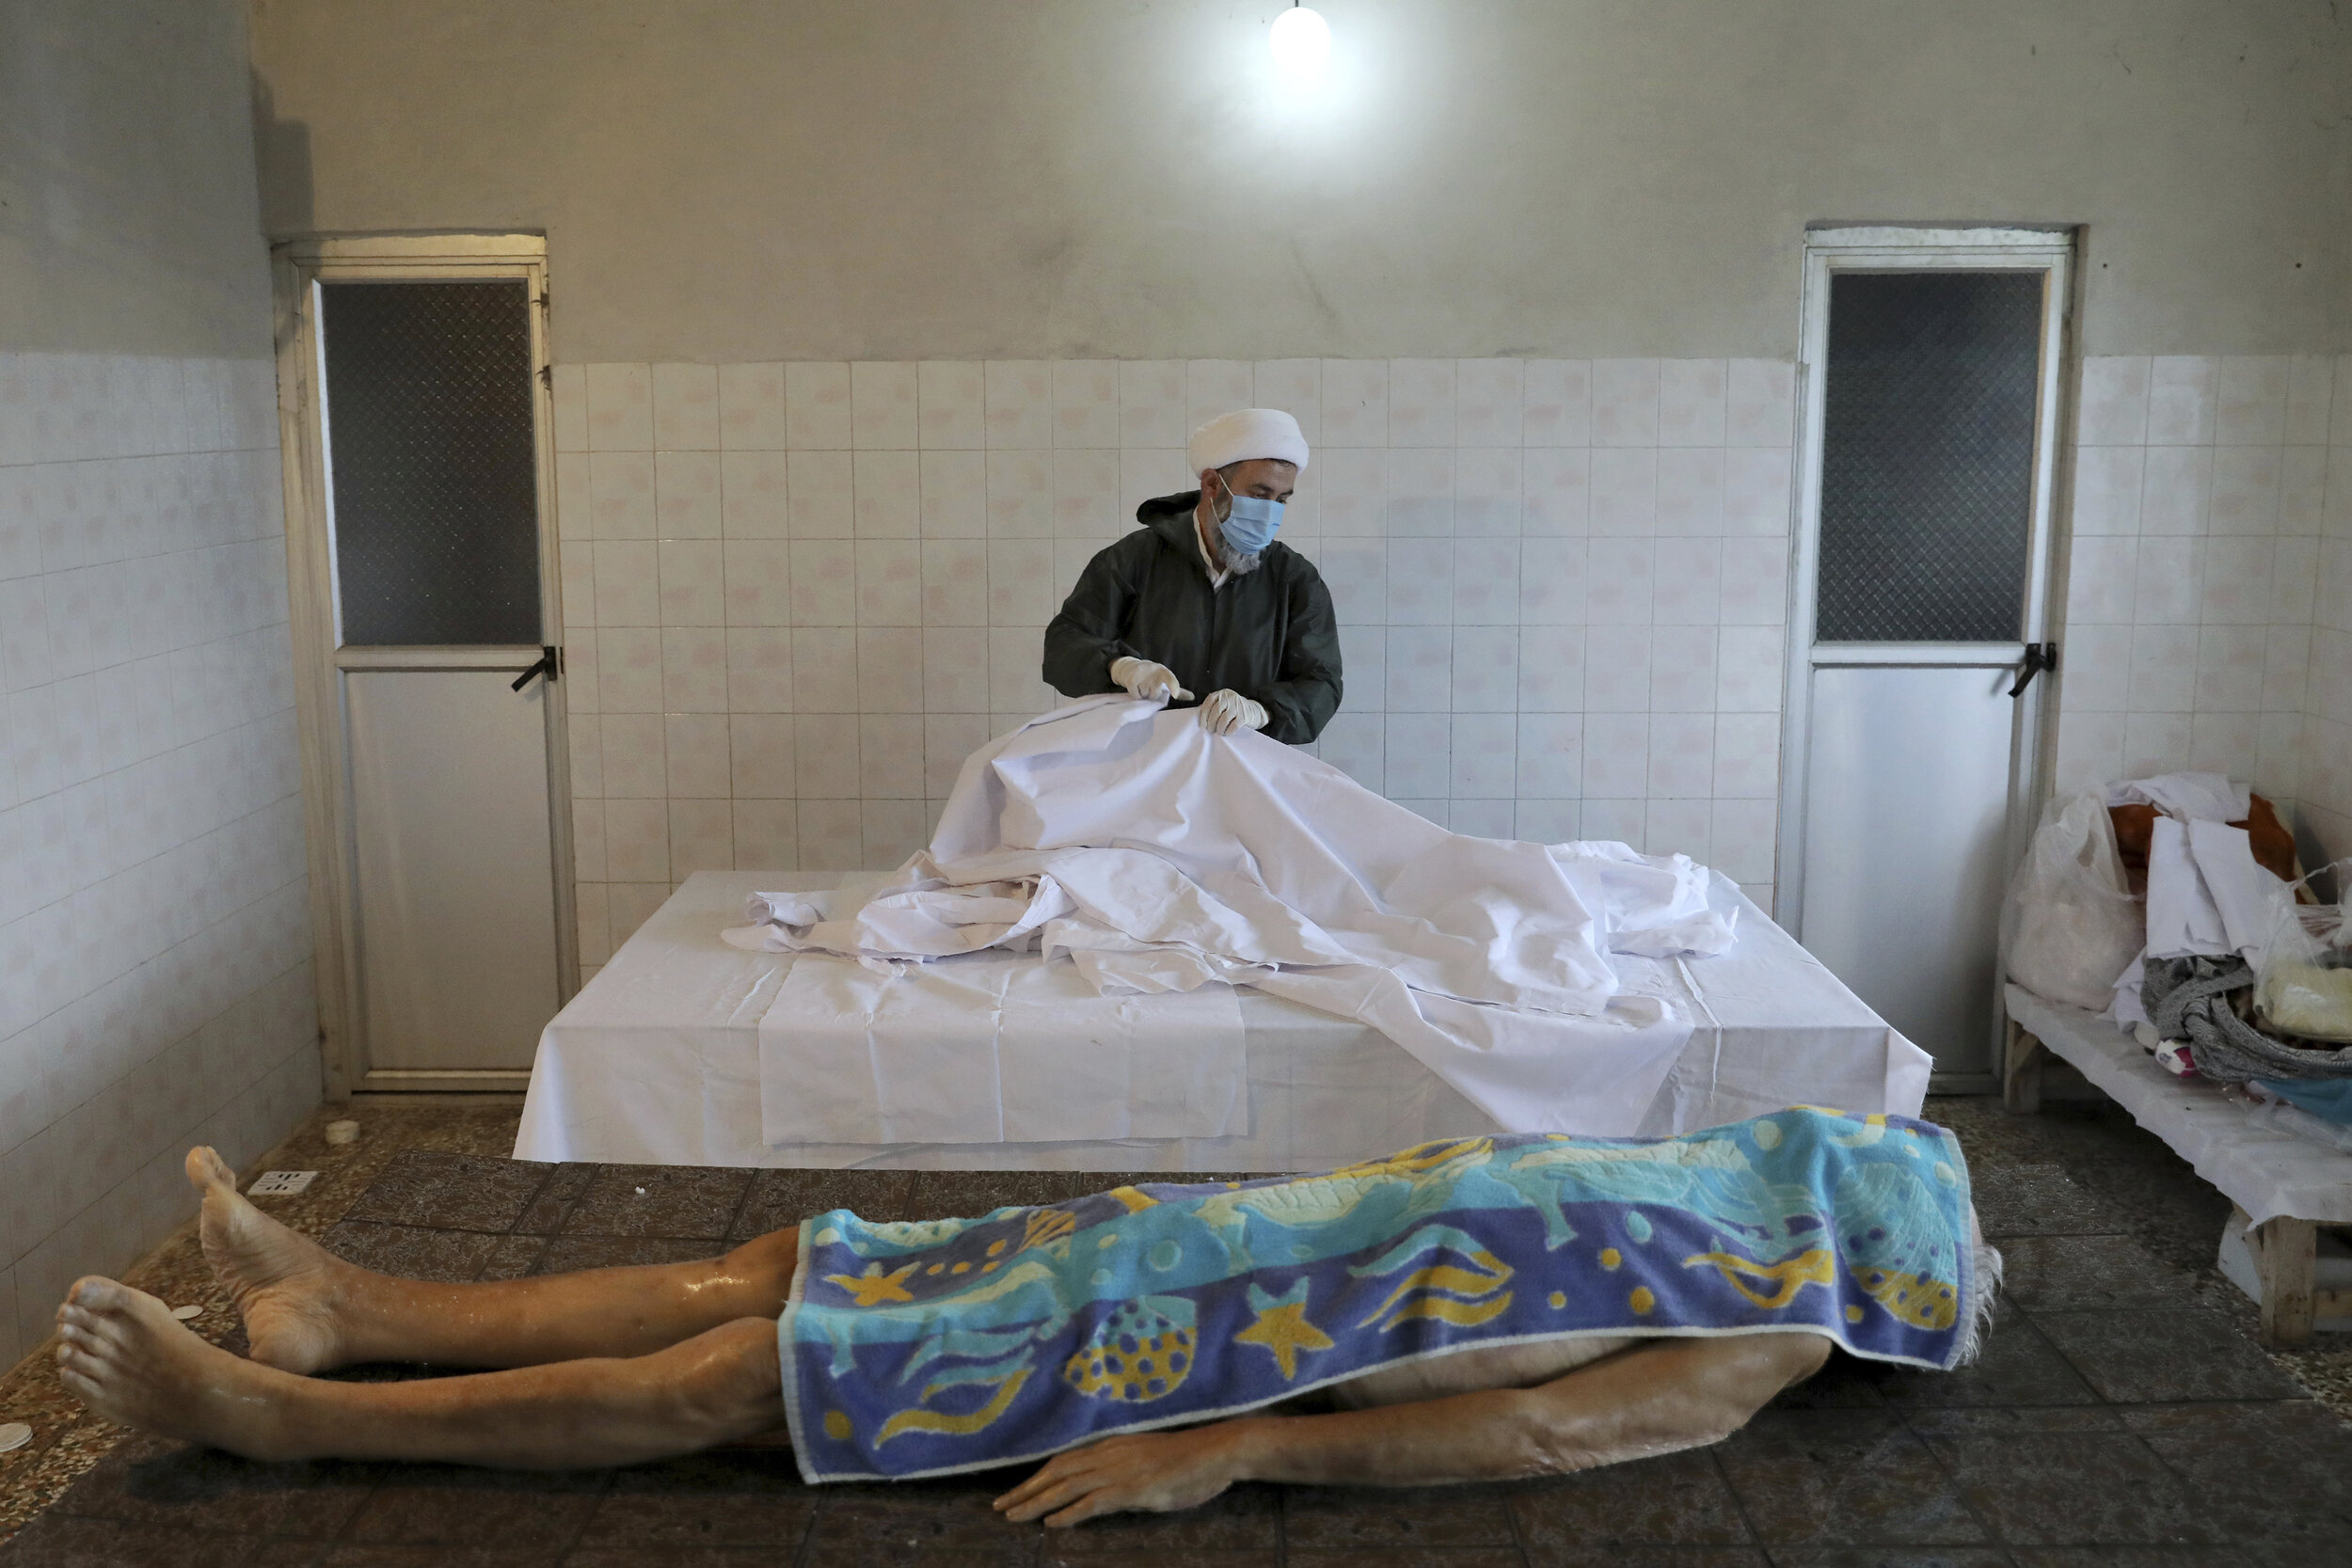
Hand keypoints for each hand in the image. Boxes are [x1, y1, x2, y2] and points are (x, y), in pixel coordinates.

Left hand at [994, 1422, 1246, 1526]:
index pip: (1063, 1461)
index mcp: (1111, 1447)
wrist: (1217, 1452)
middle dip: (1026, 1490)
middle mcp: (1109, 1455)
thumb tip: (1103, 1492)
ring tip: (1014, 1516)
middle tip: (999, 1507)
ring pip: (1068, 1487)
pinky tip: (1051, 1524)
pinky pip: (1093, 1502)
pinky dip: (1069, 1513)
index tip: (1014, 1491)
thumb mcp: (1147, 1462)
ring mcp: (1119, 1471)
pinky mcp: (1132, 1489)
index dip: (1036, 1477)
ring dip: (1037, 1502)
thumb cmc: (1188, 1459)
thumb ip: (1122, 1472)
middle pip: (1057, 1472)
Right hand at [1111, 656, 1192, 704]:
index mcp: (1164, 672)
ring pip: (1145, 695)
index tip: (1175, 695)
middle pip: (1155, 694)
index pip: (1170, 679)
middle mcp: (1153, 671)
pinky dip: (1136, 695)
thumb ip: (1178, 689)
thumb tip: (1193, 697)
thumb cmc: (1152, 676)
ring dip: (1144, 695)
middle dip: (1152, 695)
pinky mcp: (1131, 679)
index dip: (1174, 687)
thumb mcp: (1165, 679)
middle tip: (1150, 688)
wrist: (1130, 667)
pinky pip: (1136, 695)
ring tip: (1142, 686)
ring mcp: (1141, 675)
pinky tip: (1136, 689)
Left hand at [1198, 690, 1267, 735]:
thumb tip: (1198, 715)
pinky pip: (1234, 725)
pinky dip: (1228, 731)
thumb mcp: (1224, 703)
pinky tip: (1226, 733)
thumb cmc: (1234, 709)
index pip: (1209, 701)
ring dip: (1219, 728)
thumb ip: (1212, 706)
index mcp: (1222, 694)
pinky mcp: (1245, 716)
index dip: (1204, 714)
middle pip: (1216, 711)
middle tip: (1210, 730)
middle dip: (1211, 722)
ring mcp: (1238, 706)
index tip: (1202, 725)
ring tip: (1219, 732)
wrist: (1254, 711)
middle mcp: (1230, 697)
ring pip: (1224, 719)